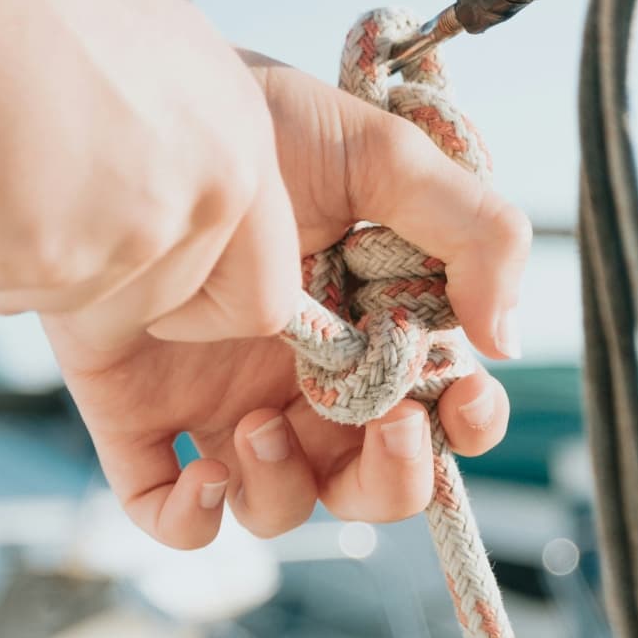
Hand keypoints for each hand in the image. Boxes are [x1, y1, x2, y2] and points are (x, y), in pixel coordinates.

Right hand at [0, 0, 302, 349]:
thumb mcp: (148, 50)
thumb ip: (165, 136)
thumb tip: (131, 193)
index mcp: (242, 140)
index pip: (260, 296)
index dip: (188, 296)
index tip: (127, 253)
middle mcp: (202, 194)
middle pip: (146, 309)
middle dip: (75, 267)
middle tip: (14, 167)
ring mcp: (125, 232)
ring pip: (53, 298)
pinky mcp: (41, 252)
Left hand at [47, 53, 531, 545]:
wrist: (131, 116)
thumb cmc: (258, 124)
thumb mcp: (383, 155)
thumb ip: (475, 232)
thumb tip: (506, 342)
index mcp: (370, 329)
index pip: (440, 414)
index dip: (464, 429)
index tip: (463, 400)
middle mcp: (302, 378)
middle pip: (370, 484)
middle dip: (394, 480)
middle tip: (384, 421)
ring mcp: (221, 402)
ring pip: (277, 509)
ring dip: (284, 490)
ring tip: (256, 422)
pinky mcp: (141, 419)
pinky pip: (169, 516)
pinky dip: (192, 521)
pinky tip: (200, 473)